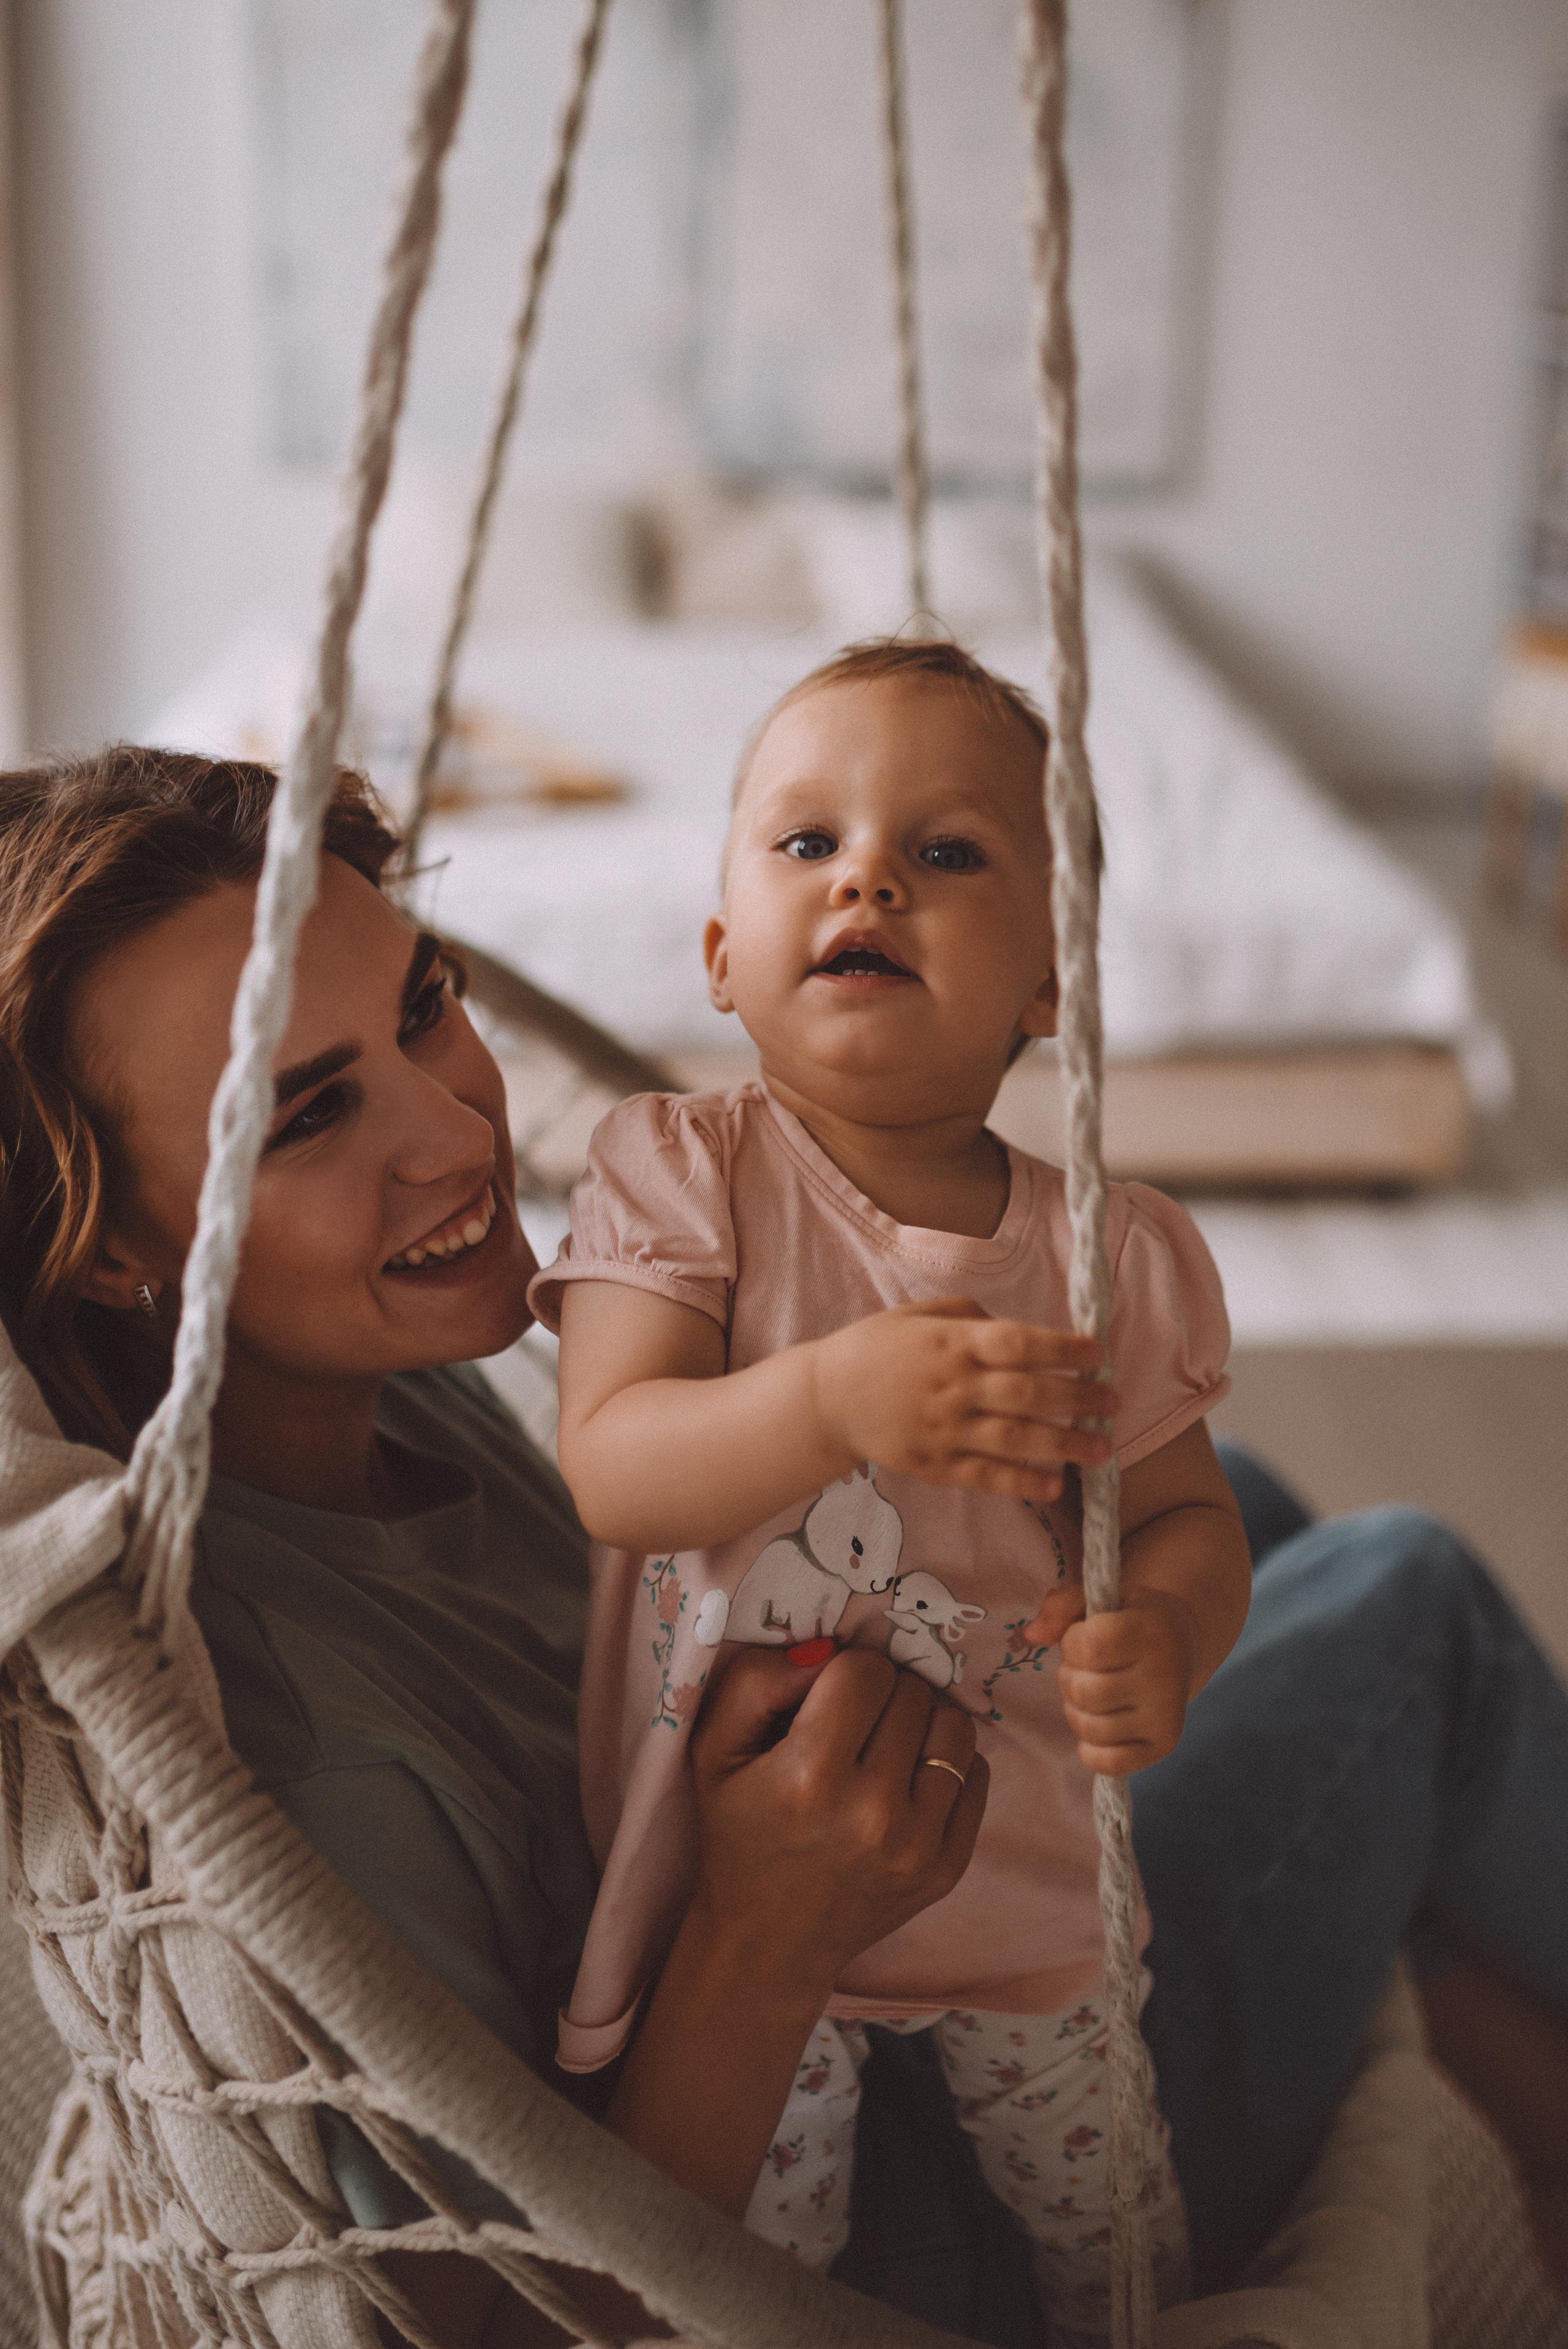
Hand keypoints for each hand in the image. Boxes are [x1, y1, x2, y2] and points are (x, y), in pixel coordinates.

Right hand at [687, 1643, 987, 2003]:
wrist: (768, 1941)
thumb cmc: (738, 1832)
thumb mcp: (713, 1749)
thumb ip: (756, 1679)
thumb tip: (825, 1648)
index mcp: (810, 1777)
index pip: (867, 1671)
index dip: (845, 1673)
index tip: (826, 1701)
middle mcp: (872, 1812)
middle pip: (913, 1693)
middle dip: (883, 1694)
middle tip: (854, 1723)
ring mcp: (917, 1845)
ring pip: (955, 1726)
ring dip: (922, 1722)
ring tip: (886, 1745)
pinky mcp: (948, 1867)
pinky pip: (977, 1774)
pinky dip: (947, 1764)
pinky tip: (908, 1780)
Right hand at [811, 1298, 1114, 1505]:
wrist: (824, 1398)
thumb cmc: (874, 1348)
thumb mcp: (916, 1313)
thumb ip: (968, 1315)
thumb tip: (1015, 1328)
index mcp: (951, 1343)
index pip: (1018, 1344)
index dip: (1062, 1349)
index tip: (1097, 1353)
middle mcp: (952, 1386)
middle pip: (1026, 1393)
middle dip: (1078, 1398)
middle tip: (1113, 1403)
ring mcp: (943, 1429)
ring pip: (1013, 1439)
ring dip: (1063, 1445)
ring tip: (1102, 1450)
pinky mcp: (934, 1465)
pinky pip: (985, 1476)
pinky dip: (1021, 1483)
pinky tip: (1054, 1485)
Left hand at [1056, 1588, 1197, 1775]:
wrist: (1181, 1644)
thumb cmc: (1131, 1618)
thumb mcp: (1101, 1599)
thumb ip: (1062, 1606)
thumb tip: (1032, 1635)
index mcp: (1152, 1631)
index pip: (1089, 1647)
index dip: (1072, 1641)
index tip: (1084, 1635)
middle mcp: (1165, 1677)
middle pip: (1083, 1692)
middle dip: (1070, 1677)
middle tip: (1086, 1667)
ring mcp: (1165, 1717)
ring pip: (1089, 1728)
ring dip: (1076, 1710)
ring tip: (1092, 1691)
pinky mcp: (1162, 1746)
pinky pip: (1107, 1763)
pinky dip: (1090, 1749)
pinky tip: (1098, 1722)